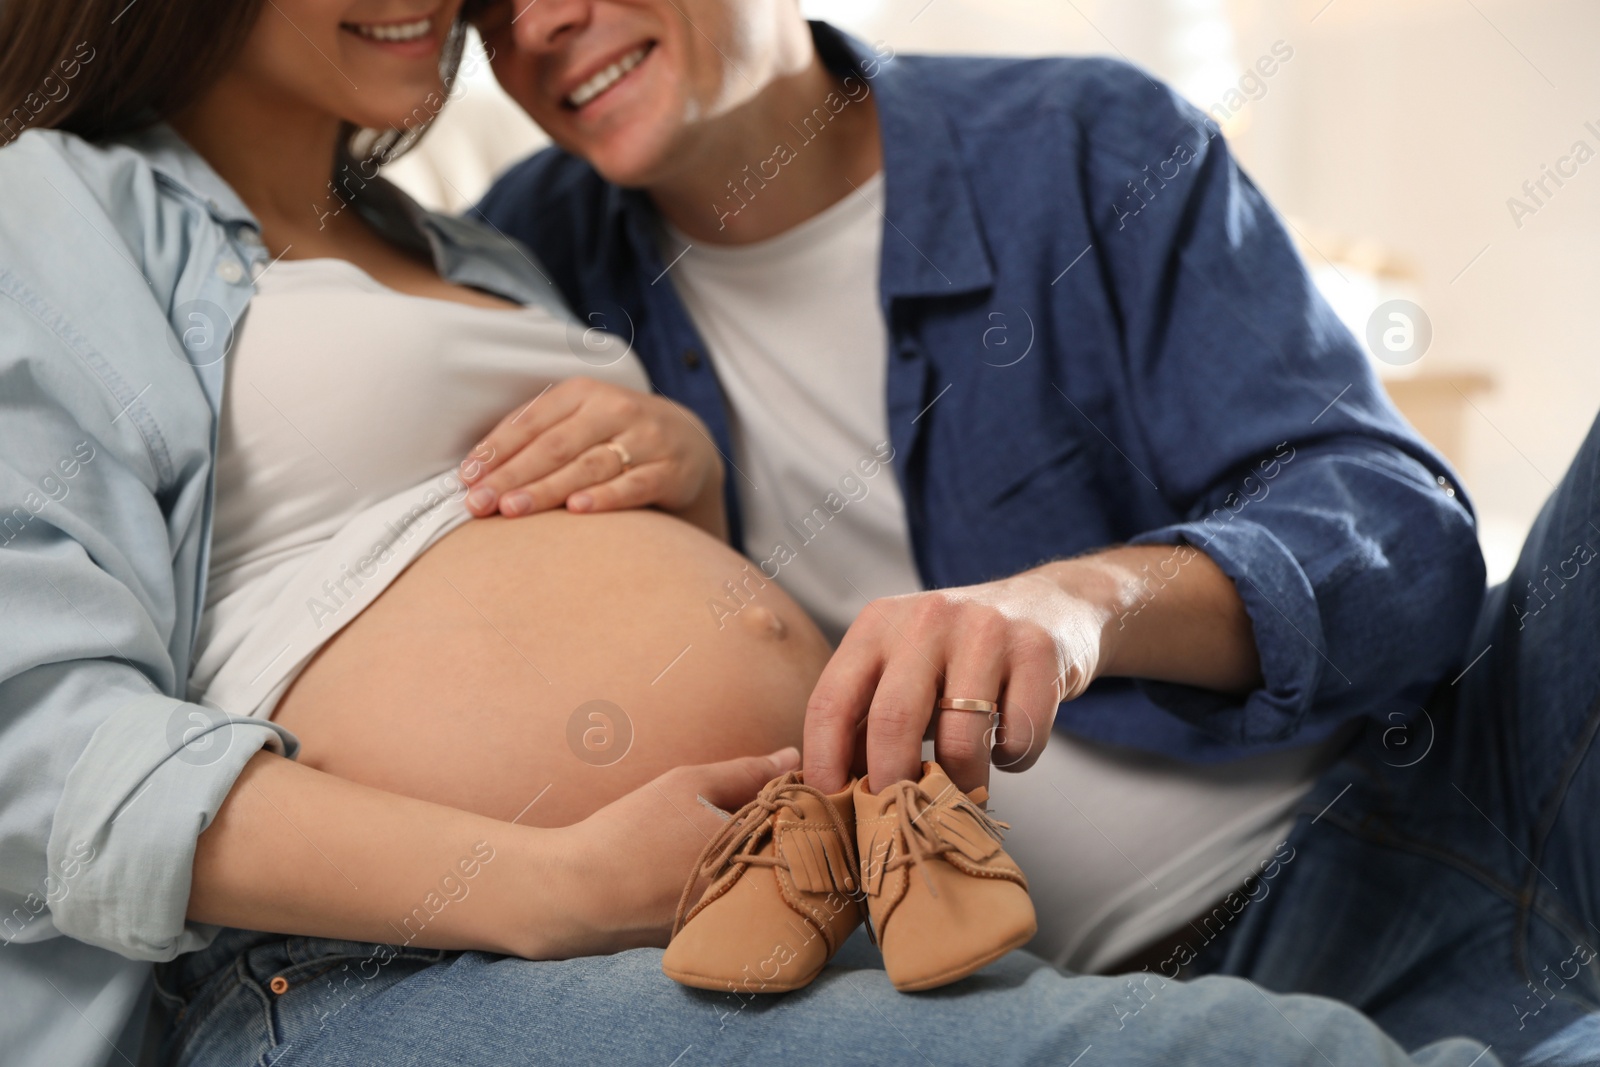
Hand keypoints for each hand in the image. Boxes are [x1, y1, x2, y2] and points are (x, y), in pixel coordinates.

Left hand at [460, 378, 724, 534]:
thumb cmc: (615, 434)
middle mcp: (614, 409)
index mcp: (583, 393)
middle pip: (555, 446)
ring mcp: (645, 439)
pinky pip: (634, 484)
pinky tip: (577, 510)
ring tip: (513, 509)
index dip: (497, 450)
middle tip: (478, 503)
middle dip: (513, 475)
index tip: (466, 478)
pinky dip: (606, 497)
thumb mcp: (579, 420)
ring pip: (589, 466)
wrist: (689, 443)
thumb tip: (476, 467)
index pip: (532, 422)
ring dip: (548, 489)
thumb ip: (535, 435)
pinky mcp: (670, 469)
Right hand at [546, 747, 800, 955]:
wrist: (577, 896)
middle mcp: (754, 897)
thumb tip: (794, 756)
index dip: (797, 803)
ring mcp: (734, 924)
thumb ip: (748, 770)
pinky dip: (729, 886)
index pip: (805, 825)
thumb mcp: (689, 784)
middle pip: (788, 857)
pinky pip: (736, 905)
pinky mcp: (710, 940)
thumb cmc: (632, 833)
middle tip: (743, 813)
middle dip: (777, 832)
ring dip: (754, 860)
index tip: (782, 789)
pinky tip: (692, 871)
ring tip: (708, 842)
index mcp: (758, 854)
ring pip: (762, 882)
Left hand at [802, 547, 1262, 796]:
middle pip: (892, 721)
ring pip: (960, 738)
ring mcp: (986, 630)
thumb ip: (867, 715)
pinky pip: (1019, 736)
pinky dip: (1014, 760)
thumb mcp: (903, 664)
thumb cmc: (959, 654)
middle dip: (890, 785)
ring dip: (961, 784)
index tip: (829, 809)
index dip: (824, 763)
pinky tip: (1009, 748)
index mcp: (878, 623)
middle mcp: (927, 618)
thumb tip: (830, 796)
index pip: (832, 699)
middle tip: (897, 821)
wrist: (1050, 604)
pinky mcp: (1039, 651)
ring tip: (964, 790)